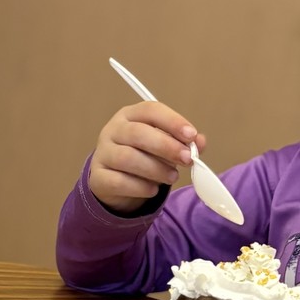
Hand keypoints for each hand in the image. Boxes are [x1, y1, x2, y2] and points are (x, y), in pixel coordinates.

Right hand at [88, 101, 202, 213]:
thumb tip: (200, 142)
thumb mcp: (164, 146)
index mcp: (130, 116)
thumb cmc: (143, 156)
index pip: (150, 110)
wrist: (114, 182)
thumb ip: (183, 143)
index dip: (172, 121)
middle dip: (167, 147)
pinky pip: (120, 182)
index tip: (191, 135)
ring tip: (172, 177)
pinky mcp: (98, 177)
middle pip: (138, 133)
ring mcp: (103, 153)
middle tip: (187, 159)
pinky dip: (141, 187)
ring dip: (156, 169)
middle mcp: (113, 130)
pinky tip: (153, 189)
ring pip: (128, 158)